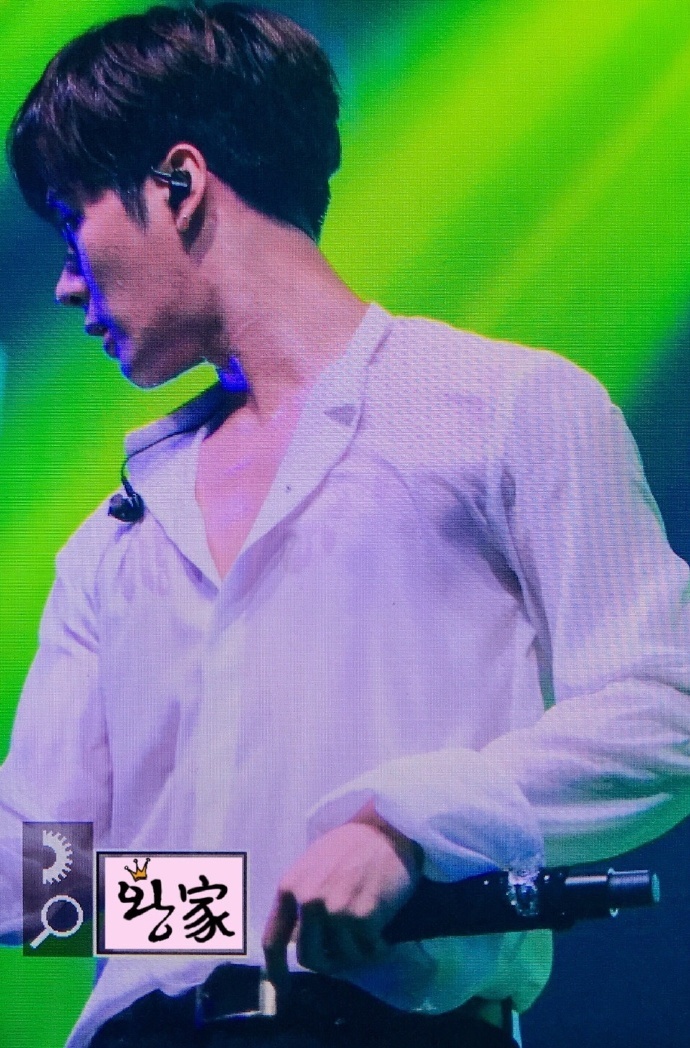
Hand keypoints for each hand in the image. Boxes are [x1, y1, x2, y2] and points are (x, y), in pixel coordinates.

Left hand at [262, 802, 421, 987]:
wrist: (388, 830)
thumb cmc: (351, 845)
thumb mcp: (314, 866)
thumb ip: (301, 899)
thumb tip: (296, 939)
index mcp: (290, 886)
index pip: (273, 940)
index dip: (275, 971)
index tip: (281, 989)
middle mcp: (308, 901)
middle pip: (310, 958)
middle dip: (328, 963)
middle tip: (346, 954)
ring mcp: (335, 910)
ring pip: (341, 959)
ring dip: (357, 953)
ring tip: (369, 932)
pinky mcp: (363, 917)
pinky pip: (368, 952)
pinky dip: (377, 948)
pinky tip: (383, 930)